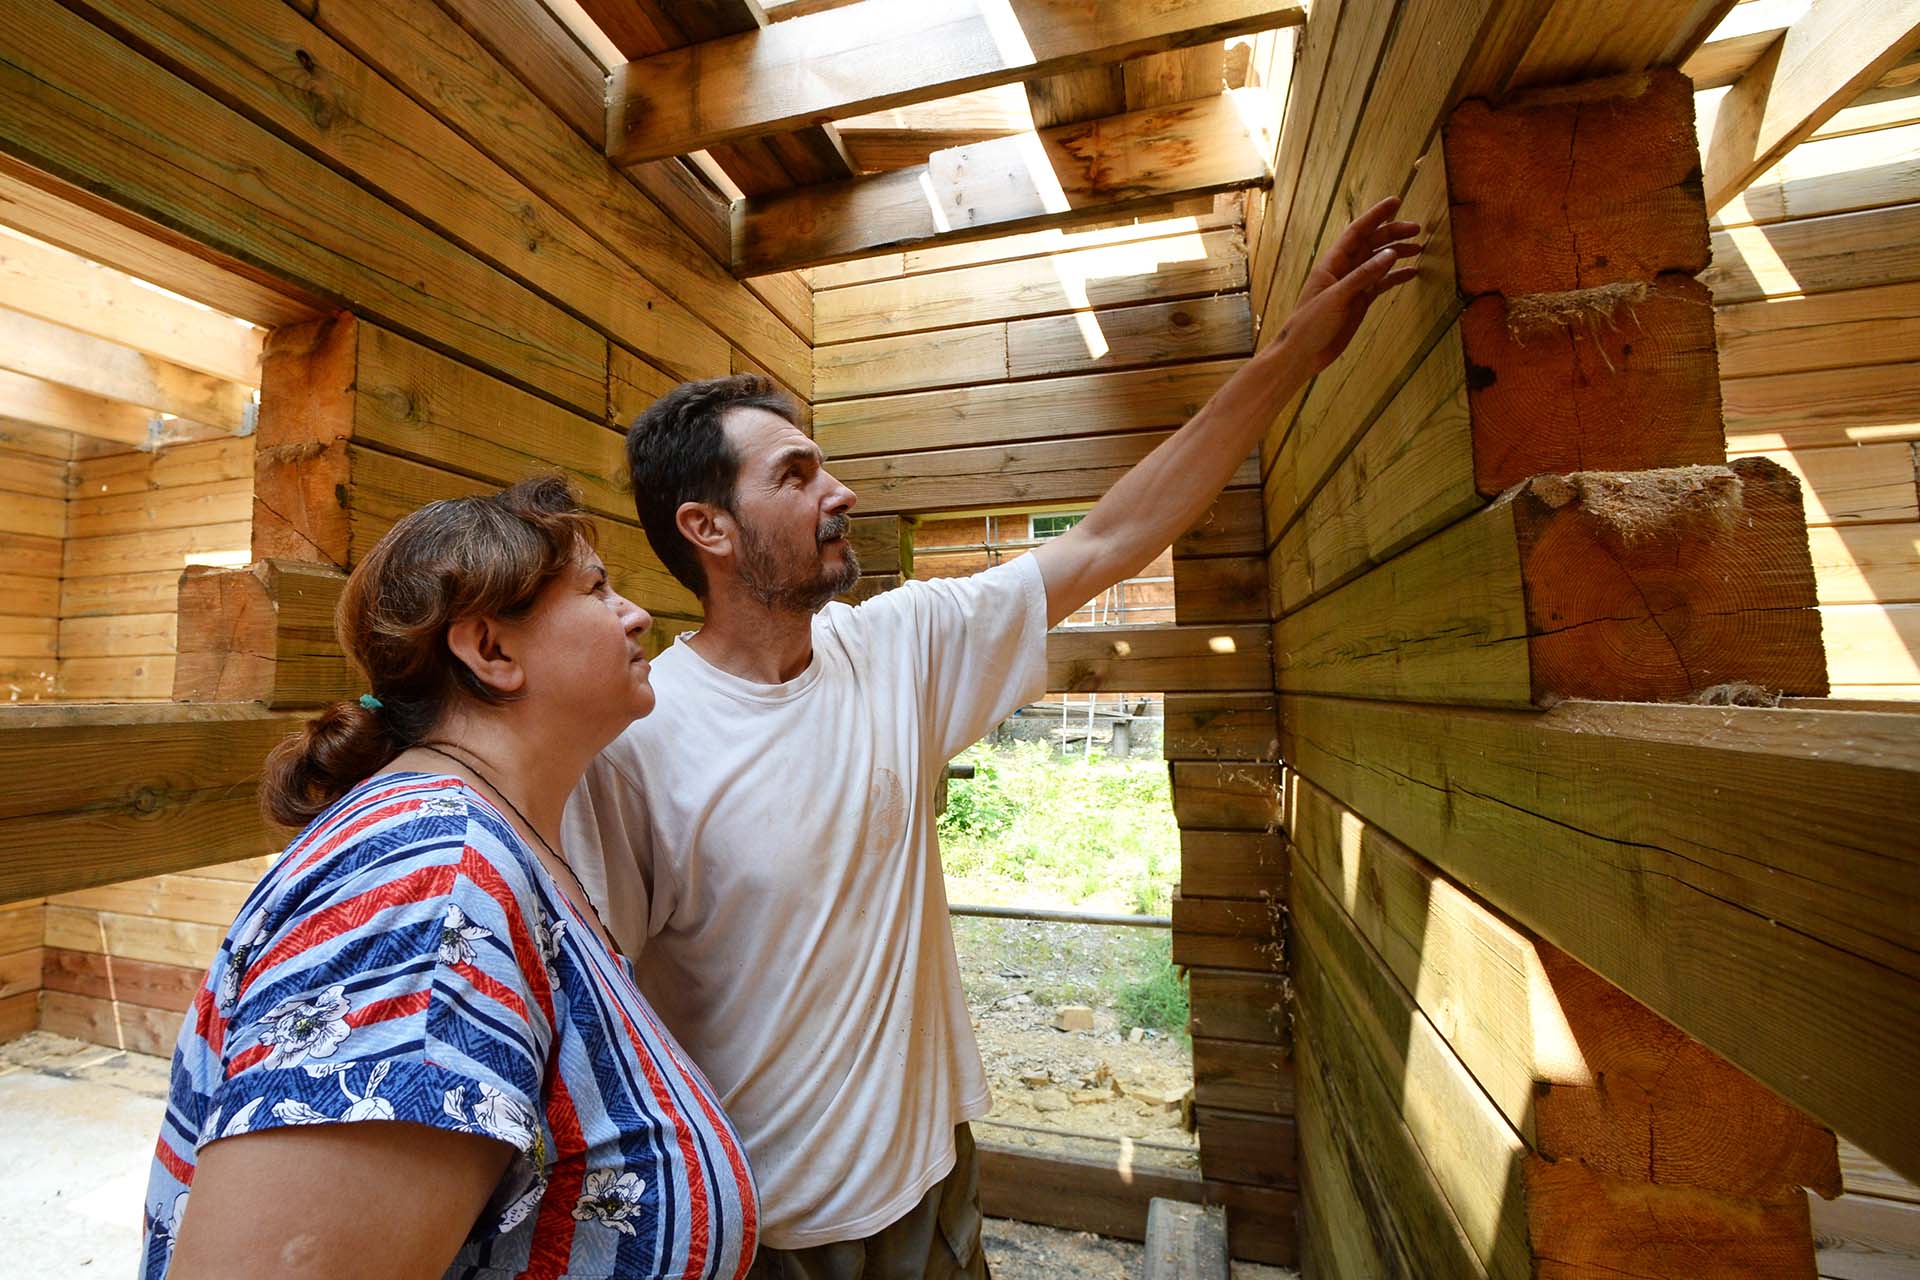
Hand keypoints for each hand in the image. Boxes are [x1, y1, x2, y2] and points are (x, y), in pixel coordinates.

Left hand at [1278, 197, 1422, 373]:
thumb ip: (1363, 276)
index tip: (1396, 202)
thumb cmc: (1310, 324)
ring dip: (1398, 253)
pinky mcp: (1360, 302)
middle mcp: (1344, 270)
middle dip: (1393, 234)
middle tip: (1417, 228)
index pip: (1357, 232)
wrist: (1303, 354)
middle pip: (1372, 244)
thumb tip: (1390, 254)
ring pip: (1379, 263)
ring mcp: (1353, 286)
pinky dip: (1396, 277)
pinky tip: (1412, 273)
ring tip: (1419, 248)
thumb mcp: (1336, 298)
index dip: (1376, 216)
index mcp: (1332, 263)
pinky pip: (1381, 284)